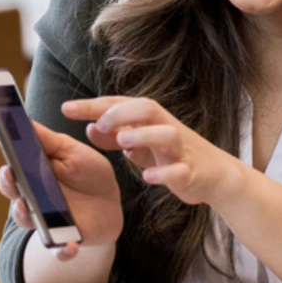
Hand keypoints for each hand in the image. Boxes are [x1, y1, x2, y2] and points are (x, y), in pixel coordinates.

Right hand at [0, 121, 121, 260]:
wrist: (109, 203)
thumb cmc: (86, 172)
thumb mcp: (70, 151)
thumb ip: (46, 140)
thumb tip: (20, 119)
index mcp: (32, 176)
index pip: (11, 172)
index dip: (6, 164)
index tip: (2, 152)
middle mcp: (32, 199)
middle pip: (13, 195)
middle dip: (10, 186)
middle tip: (12, 176)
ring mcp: (46, 221)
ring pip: (28, 222)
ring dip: (27, 216)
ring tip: (28, 206)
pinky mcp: (64, 240)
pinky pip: (58, 250)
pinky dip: (62, 251)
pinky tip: (70, 247)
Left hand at [63, 96, 247, 206]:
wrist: (214, 174)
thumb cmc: (172, 154)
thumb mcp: (141, 143)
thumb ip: (115, 136)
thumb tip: (89, 128)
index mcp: (151, 119)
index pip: (120, 104)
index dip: (94, 106)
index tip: (67, 108)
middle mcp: (166, 128)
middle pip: (147, 108)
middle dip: (122, 112)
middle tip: (99, 122)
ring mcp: (180, 150)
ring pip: (168, 134)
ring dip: (144, 135)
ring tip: (123, 141)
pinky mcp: (191, 172)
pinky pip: (180, 170)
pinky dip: (164, 173)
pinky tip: (147, 178)